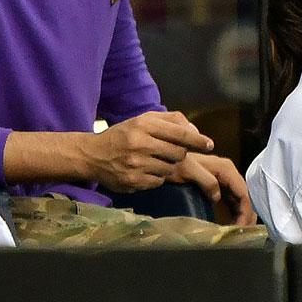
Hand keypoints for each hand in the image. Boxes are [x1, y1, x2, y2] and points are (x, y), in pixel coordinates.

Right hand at [81, 110, 214, 191]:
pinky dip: (157, 177)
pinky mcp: (134, 181)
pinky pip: (159, 181)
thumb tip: (195, 131)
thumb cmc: (123, 135)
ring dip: (168, 166)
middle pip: (178, 153)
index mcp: (143, 125)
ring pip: (170, 168)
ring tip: (154, 160)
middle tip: (171, 152)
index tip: (209, 144)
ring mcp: (136, 164)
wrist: (92, 155)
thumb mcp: (142, 120)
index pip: (179, 133)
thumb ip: (170, 120)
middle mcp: (140, 143)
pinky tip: (145, 170)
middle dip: (180, 153)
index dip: (197, 140)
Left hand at [171, 152, 256, 225]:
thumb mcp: (189, 171)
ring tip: (238, 231)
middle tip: (241, 233)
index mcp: (226, 168)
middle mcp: (228, 172)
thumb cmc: (176, 165)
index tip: (240, 227)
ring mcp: (224, 179)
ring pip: (240, 200)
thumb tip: (218, 197)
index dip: (245, 211)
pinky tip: (233, 224)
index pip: (243, 193)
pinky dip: (235, 213)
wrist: (166, 161)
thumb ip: (207, 181)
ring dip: (242, 216)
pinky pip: (232, 200)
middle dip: (246, 216)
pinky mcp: (219, 186)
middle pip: (244, 197)